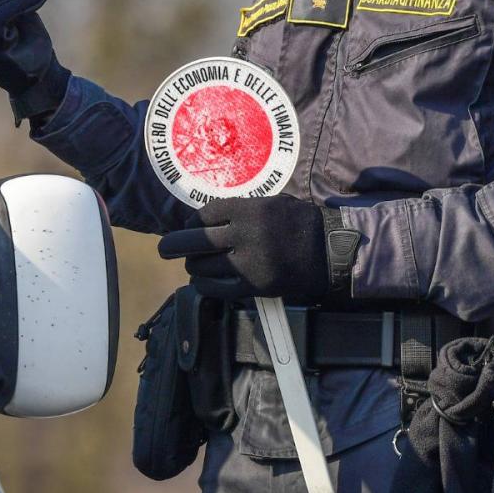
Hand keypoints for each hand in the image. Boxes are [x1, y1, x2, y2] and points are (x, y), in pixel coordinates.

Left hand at [156, 195, 330, 298]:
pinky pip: (216, 289)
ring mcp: (249, 263)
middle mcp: (246, 235)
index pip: (204, 215)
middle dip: (173, 245)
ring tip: (194, 264)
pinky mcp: (254, 287)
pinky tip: (203, 281)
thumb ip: (239, 209)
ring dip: (193, 266)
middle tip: (164, 248)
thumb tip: (203, 218)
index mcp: (249, 210)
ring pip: (202, 266)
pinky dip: (204, 285)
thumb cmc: (297, 222)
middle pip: (195, 241)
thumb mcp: (271, 203)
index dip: (191, 222)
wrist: (329, 251)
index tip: (189, 227)